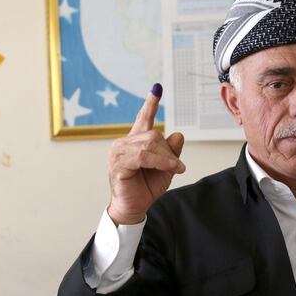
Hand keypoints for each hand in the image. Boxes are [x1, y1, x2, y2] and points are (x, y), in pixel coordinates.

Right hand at [107, 84, 185, 225]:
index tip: (157, 88)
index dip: (151, 103)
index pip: (143, 118)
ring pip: (150, 145)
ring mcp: (118, 153)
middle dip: (169, 151)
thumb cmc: (146, 188)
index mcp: (135, 142)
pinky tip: (169, 169)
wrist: (134, 207)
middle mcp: (124, 144)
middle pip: (153, 135)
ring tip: (176, 169)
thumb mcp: (165, 168)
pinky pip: (144, 156)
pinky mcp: (118, 164)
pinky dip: (160, 162)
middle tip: (177, 166)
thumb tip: (177, 134)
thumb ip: (171, 151)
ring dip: (167, 158)